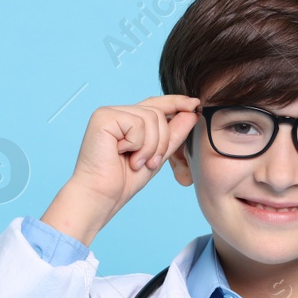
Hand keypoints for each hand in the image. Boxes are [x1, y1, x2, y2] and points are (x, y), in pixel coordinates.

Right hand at [41, 94, 201, 246]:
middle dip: (161, 142)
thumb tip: (192, 113)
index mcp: (128, 119)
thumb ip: (173, 134)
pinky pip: (137, 123)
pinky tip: (121, 154)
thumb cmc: (124, 180)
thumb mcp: (156, 155)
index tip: (195, 104)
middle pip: (158, 113)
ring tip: (135, 162)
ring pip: (151, 118)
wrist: (102, 195)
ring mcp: (109, 113)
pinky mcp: (103, 117)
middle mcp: (118, 112)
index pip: (156, 104)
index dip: (176, 102)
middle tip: (148, 163)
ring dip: (149, 147)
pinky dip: (137, 144)